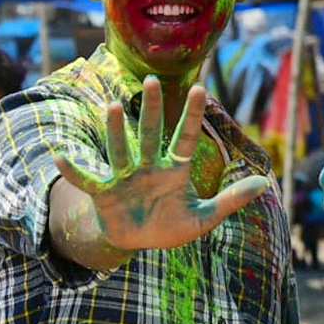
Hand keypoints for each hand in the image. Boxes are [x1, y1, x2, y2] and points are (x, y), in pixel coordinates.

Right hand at [54, 77, 268, 252]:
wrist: (137, 243)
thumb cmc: (170, 227)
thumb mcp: (203, 218)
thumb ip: (229, 201)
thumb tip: (263, 184)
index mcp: (174, 171)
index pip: (185, 138)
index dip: (191, 115)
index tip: (200, 88)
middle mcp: (148, 167)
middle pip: (150, 134)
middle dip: (151, 109)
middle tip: (152, 80)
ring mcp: (125, 178)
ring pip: (120, 150)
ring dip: (115, 130)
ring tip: (112, 106)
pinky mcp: (104, 193)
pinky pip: (88, 180)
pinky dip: (74, 171)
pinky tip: (61, 157)